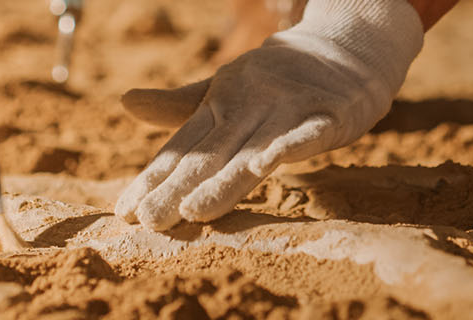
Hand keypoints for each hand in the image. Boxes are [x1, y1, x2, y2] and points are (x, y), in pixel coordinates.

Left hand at [114, 0, 424, 229]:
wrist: (347, 48)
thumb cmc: (280, 77)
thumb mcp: (227, 89)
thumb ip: (181, 105)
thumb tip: (124, 102)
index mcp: (222, 102)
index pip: (184, 147)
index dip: (155, 178)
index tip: (126, 211)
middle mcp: (249, 104)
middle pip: (211, 154)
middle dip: (178, 188)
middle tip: (150, 221)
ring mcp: (288, 107)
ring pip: (252, 151)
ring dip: (224, 181)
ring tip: (193, 211)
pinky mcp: (328, 113)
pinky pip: (307, 133)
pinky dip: (288, 146)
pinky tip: (265, 167)